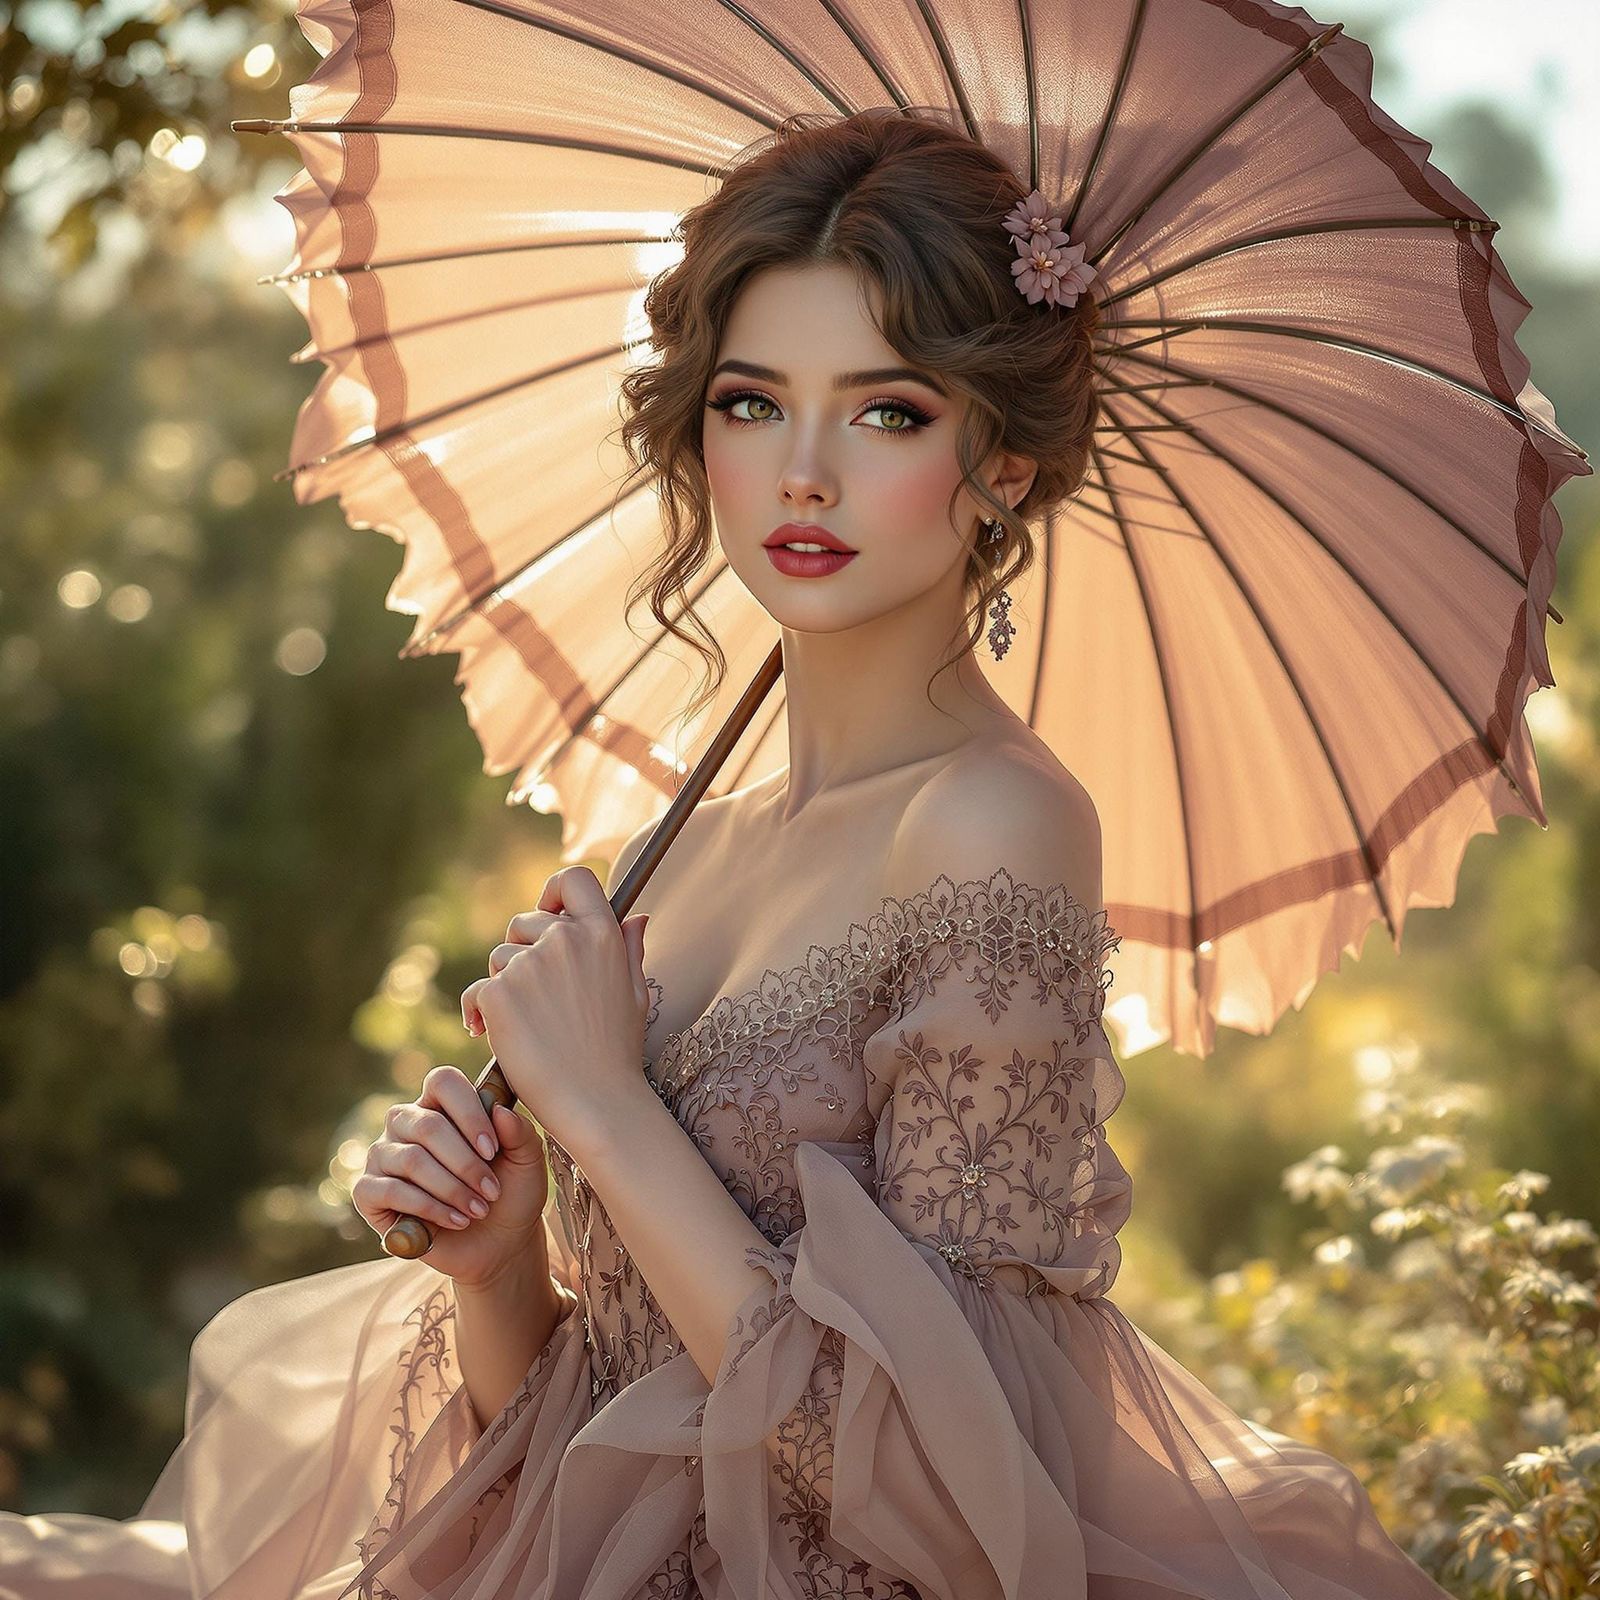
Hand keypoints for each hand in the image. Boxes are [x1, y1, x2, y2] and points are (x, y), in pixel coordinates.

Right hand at [351, 1065, 550, 1288]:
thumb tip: (499, 1112)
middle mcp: (406, 1123)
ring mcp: (383, 1155)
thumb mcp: (527, 1161)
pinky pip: (391, 1191)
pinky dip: (429, 1208)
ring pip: (412, 1160)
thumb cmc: (510, 1191)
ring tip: (478, 1210)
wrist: (498, 1243)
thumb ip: (520, 1132)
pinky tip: (456, 1220)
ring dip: (452, 1189)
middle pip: (427, 1124)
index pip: (443, 1082)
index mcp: (441, 1104)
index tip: (493, 1148)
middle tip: (491, 1190)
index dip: (469, 1113)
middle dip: (465, 1163)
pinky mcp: (368, 1192)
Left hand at [459, 865, 651, 1157]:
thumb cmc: (618, 1053)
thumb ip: (629, 950)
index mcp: (602, 934)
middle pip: (525, 921)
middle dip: (522, 951)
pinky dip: (477, 1012)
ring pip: (499, 958)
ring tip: (521, 1023)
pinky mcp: (499, 994)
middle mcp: (565, 941)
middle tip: (534, 995)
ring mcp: (530, 966)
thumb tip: (637, 917)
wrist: (596, 1102)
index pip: (574, 880)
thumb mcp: (635, 994)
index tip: (549, 915)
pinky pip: (476, 990)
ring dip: (503, 985)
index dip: (555, 892)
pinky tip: (488, 1034)